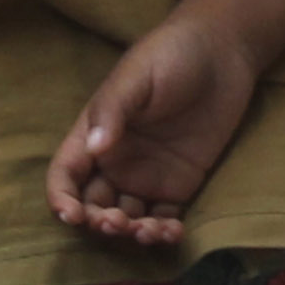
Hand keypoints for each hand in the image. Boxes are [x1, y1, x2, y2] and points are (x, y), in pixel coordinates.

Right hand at [49, 11, 258, 247]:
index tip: (72, 216)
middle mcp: (114, 162)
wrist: (223, 51)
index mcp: (93, 136)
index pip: (65, 176)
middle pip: (94, 205)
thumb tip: (95, 148)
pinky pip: (164, 216)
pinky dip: (163, 231)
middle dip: (99, 222)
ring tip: (151, 231)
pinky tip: (173, 232)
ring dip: (133, 233)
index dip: (62, 199)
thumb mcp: (136, 77)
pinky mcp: (179, 183)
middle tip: (118, 223)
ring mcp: (147, 175)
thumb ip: (113, 111)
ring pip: (128, 217)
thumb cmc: (170, 55)